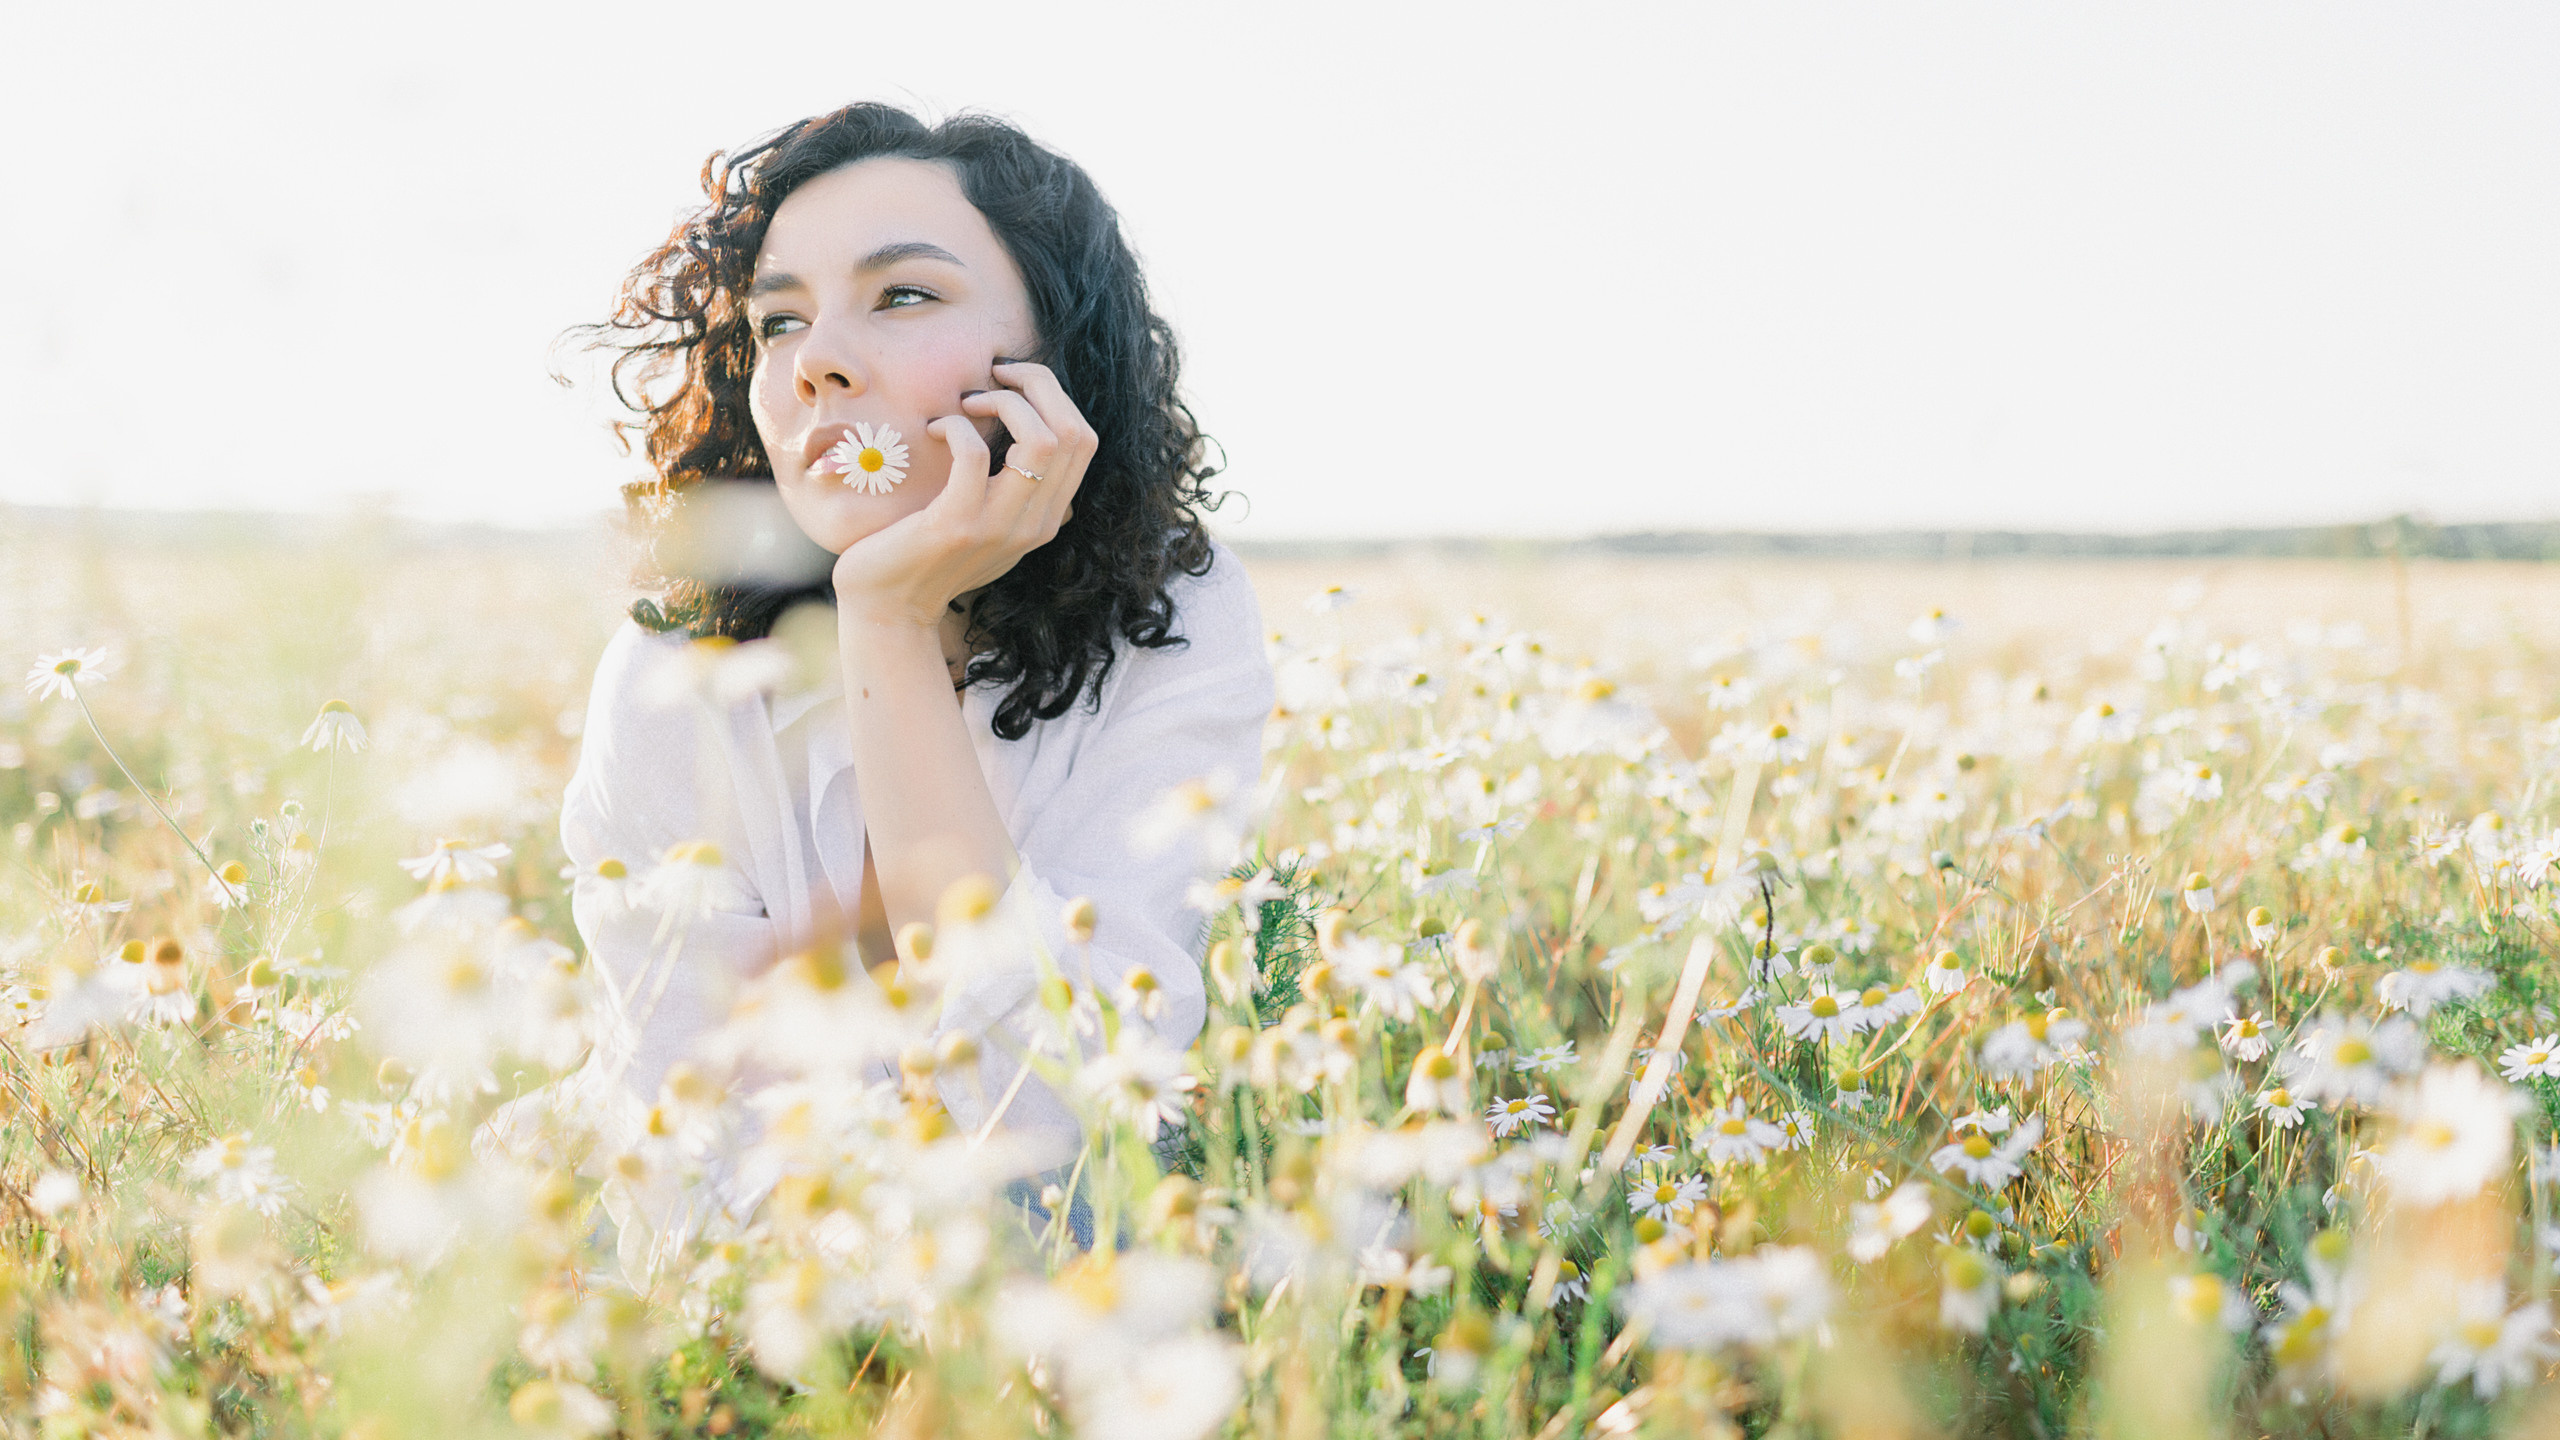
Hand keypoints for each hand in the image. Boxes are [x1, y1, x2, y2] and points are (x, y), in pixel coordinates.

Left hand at [829, 361, 1094, 629]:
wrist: (888, 609)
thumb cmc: (928, 559)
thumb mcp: (988, 530)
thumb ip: (1018, 499)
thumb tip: (1036, 448)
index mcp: (1046, 518)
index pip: (1083, 440)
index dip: (1053, 396)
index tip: (1011, 382)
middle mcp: (1034, 524)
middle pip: (1072, 432)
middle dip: (1036, 384)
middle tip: (994, 376)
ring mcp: (999, 526)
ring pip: (1040, 439)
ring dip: (1002, 401)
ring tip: (967, 404)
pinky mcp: (956, 524)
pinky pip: (974, 453)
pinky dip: (955, 426)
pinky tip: (933, 430)